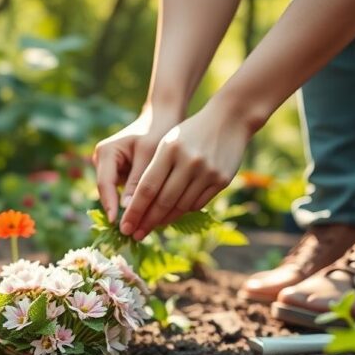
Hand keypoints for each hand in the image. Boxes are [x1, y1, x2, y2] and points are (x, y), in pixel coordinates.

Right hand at [92, 105, 180, 222]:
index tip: (119, 223)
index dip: (111, 205)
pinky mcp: (119, 174)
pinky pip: (124, 192)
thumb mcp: (149, 155)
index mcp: (106, 152)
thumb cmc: (158, 131)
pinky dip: (135, 202)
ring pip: (116, 195)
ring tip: (142, 228)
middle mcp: (102, 160)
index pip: (105, 184)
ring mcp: (109, 168)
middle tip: (132, 232)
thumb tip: (128, 210)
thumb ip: (138, 182)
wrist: (163, 118)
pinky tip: (148, 217)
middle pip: (109, 192)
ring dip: (129, 209)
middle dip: (121, 211)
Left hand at [119, 100, 254, 239]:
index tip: (124, 226)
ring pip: (181, 206)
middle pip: (163, 201)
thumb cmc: (190, 131)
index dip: (134, 211)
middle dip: (146, 221)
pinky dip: (183, 212)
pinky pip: (198, 204)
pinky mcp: (222, 180)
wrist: (230, 119)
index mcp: (169, 149)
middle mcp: (188, 162)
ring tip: (151, 228)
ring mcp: (207, 172)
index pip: (147, 188)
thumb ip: (154, 169)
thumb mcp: (168, 142)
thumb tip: (139, 205)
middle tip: (134, 235)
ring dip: (164, 220)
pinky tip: (172, 216)